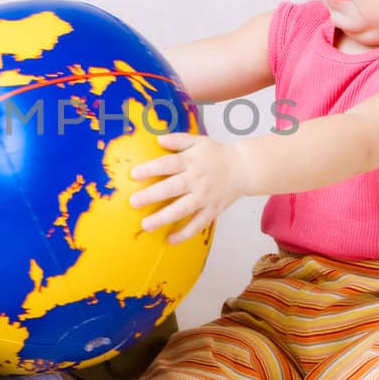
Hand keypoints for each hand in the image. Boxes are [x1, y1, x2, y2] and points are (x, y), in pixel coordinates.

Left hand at [127, 133, 245, 243]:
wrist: (244, 168)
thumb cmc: (217, 154)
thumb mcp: (199, 141)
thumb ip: (178, 140)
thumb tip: (158, 139)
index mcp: (191, 161)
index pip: (168, 164)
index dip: (150, 169)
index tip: (134, 175)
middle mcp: (197, 180)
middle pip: (172, 188)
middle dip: (151, 195)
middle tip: (134, 202)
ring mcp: (205, 197)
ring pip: (182, 209)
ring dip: (163, 218)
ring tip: (146, 225)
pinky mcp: (212, 210)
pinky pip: (198, 224)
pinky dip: (185, 233)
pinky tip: (170, 240)